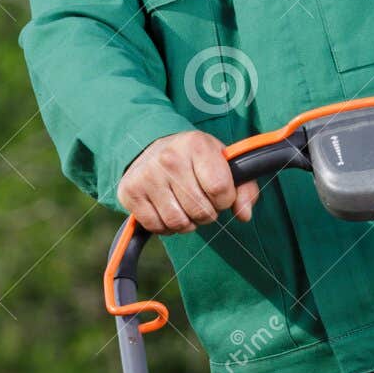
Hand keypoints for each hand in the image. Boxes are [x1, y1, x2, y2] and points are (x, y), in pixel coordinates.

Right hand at [117, 129, 258, 233]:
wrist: (151, 146)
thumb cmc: (194, 158)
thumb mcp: (222, 162)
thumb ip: (244, 188)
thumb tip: (244, 215)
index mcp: (196, 145)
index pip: (220, 190)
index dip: (225, 199)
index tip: (218, 193)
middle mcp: (169, 158)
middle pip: (200, 210)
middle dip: (207, 213)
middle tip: (200, 201)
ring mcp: (146, 175)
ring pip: (179, 223)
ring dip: (187, 223)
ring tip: (184, 206)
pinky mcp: (130, 192)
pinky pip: (157, 227)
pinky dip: (166, 227)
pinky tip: (167, 210)